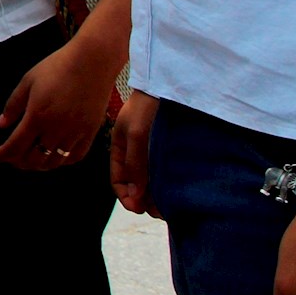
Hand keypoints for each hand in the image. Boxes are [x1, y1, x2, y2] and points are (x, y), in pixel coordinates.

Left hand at [0, 37, 116, 168]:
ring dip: (38, 165)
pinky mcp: (91, 132)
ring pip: (54, 162)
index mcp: (37, 116)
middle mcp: (57, 129)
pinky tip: (54, 156)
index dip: (1, 155)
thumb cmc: (57, 67)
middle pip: (34, 159)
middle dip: (18, 162)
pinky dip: (62, 161)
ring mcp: (76, 133)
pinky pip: (75, 157)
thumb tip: (0, 125)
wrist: (92, 60)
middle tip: (10, 158)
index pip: (15, 146)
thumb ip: (13, 105)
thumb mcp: (28, 81)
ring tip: (29, 159)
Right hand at [110, 89, 160, 215]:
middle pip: (136, 184)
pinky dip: (169, 185)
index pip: (118, 180)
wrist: (170, 82)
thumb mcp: (136, 134)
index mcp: (120, 148)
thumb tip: (135, 197)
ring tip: (171, 206)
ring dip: (158, 195)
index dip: (125, 197)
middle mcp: (135, 152)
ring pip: (152, 180)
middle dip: (144, 200)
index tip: (138, 209)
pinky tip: (177, 192)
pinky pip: (165, 172)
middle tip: (160, 211)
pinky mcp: (168, 149)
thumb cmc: (148, 105)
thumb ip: (134, 165)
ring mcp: (152, 151)